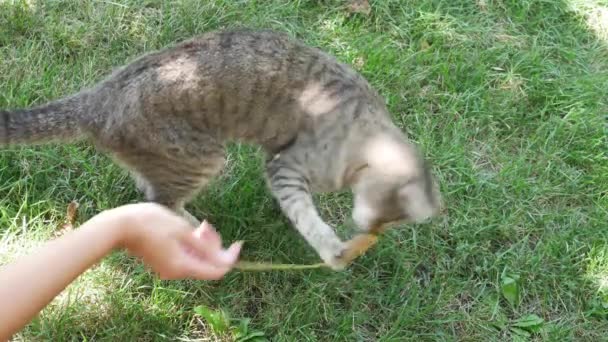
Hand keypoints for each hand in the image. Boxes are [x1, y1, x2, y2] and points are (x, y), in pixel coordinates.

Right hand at [106, 203, 241, 279]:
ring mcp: (169, 268)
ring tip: (199, 224)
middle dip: (214, 245)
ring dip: (203, 243)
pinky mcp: (163, 261)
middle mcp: (177, 271)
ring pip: (197, 259)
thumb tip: (224, 258)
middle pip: (207, 264)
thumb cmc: (151, 223)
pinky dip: (192, 244)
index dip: (230, 258)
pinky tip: (189, 229)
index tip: (238, 243)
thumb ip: (205, 246)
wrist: (120, 226)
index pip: (217, 270)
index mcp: (183, 265)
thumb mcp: (183, 230)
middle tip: (206, 225)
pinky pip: (186, 256)